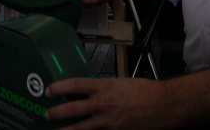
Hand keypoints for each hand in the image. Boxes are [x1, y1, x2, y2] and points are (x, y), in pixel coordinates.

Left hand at [45, 77, 170, 128]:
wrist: (162, 105)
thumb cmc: (144, 92)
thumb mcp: (120, 83)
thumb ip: (103, 88)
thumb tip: (89, 91)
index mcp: (104, 87)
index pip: (75, 85)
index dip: (59, 88)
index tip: (49, 91)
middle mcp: (103, 104)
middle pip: (72, 109)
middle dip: (57, 112)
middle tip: (47, 114)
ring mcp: (108, 121)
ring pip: (80, 128)